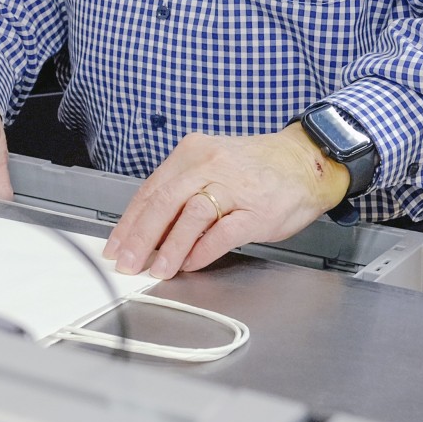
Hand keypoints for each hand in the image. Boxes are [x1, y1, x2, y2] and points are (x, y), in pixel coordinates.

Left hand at [103, 126, 348, 278]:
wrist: (306, 162)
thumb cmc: (258, 168)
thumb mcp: (213, 166)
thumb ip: (183, 190)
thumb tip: (149, 227)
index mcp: (193, 152)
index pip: (151, 189)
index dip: (129, 221)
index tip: (116, 244)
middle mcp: (210, 164)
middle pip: (164, 202)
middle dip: (140, 237)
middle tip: (126, 262)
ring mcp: (234, 186)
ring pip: (191, 215)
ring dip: (170, 246)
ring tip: (156, 268)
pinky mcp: (256, 210)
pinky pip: (222, 232)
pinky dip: (203, 251)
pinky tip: (191, 263)